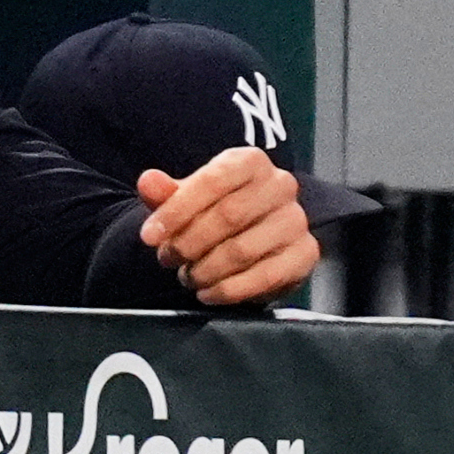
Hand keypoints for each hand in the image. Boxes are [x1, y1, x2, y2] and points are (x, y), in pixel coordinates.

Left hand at [137, 147, 317, 305]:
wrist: (253, 234)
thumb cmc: (214, 210)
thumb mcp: (187, 198)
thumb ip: (165, 192)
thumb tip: (148, 182)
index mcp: (250, 161)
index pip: (212, 181)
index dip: (176, 211)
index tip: (149, 236)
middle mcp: (281, 185)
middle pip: (228, 216)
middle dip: (188, 242)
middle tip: (167, 259)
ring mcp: (297, 220)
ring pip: (243, 250)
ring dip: (206, 269)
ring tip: (186, 276)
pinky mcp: (306, 254)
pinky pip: (265, 276)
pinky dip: (230, 290)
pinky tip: (208, 293)